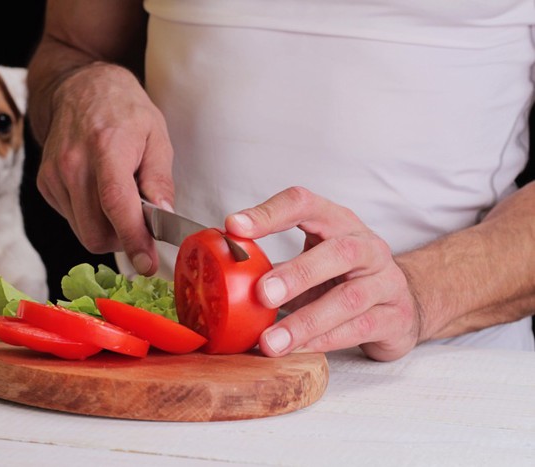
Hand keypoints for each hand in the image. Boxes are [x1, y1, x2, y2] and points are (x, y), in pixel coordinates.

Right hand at [37, 63, 173, 274]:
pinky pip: (71, 219)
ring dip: (106, 229)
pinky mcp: (44, 184)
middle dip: (122, 240)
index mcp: (106, 148)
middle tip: (139, 223)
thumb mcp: (157, 136)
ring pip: (83, 232)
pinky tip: (98, 192)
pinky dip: (90, 217)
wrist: (80, 87)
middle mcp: (73, 164)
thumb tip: (164, 218)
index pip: (116, 205)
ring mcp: (54, 175)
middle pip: (95, 233)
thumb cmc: (124, 110)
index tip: (146, 264)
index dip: (133, 240)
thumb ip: (160, 180)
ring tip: (118, 199)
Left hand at [225, 186, 421, 360]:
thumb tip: (217, 273)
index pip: (304, 204)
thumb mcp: (311, 261)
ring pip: (350, 299)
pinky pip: (360, 330)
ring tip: (270, 341)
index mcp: (338, 223)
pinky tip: (297, 350)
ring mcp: (386, 282)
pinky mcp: (395, 318)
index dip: (269, 214)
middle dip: (297, 273)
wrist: (403, 304)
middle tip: (261, 293)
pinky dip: (325, 341)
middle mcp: (368, 247)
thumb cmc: (344, 278)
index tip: (233, 227)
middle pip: (338, 253)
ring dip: (306, 321)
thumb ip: (272, 264)